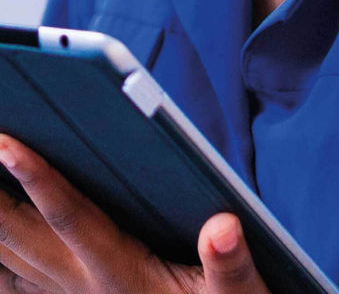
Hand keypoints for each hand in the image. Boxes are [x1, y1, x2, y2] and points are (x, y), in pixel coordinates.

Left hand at [0, 137, 269, 292]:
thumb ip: (230, 264)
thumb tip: (222, 227)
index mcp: (119, 272)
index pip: (71, 217)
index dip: (39, 179)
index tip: (9, 144)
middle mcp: (83, 283)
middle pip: (20, 234)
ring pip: (9, 254)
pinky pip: (14, 279)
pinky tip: (0, 234)